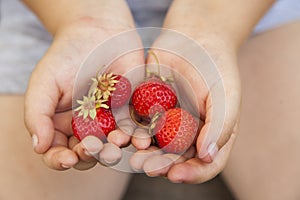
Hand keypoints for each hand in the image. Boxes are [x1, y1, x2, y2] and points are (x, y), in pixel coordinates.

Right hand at [25, 13, 143, 169]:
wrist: (97, 32)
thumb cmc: (66, 57)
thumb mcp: (44, 83)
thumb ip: (38, 114)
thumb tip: (39, 147)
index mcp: (63, 126)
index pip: (59, 152)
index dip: (60, 160)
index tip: (66, 159)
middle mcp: (88, 129)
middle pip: (89, 153)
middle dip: (91, 155)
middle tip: (92, 148)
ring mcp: (111, 122)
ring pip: (114, 145)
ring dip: (116, 149)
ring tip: (116, 144)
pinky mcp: (132, 111)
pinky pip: (136, 128)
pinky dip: (138, 136)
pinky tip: (140, 138)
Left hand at [130, 30, 240, 182]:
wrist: (194, 39)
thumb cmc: (217, 68)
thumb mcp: (226, 96)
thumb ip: (219, 126)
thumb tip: (206, 156)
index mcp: (210, 136)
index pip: (204, 164)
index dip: (192, 174)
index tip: (176, 175)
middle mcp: (187, 135)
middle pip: (174, 158)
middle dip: (160, 165)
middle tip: (147, 167)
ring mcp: (165, 124)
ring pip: (152, 145)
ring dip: (141, 153)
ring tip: (131, 156)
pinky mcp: (146, 110)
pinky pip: (136, 124)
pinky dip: (128, 132)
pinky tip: (120, 136)